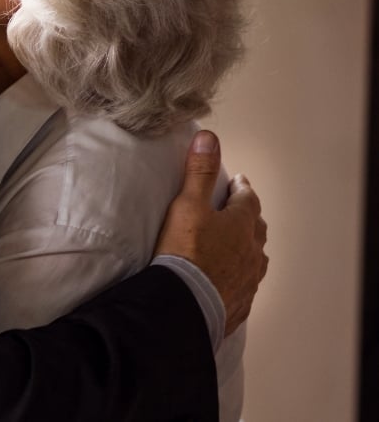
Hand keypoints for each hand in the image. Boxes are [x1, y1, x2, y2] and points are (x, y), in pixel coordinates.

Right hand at [155, 130, 268, 334]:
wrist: (184, 304)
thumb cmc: (186, 252)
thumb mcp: (188, 205)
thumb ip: (199, 171)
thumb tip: (209, 137)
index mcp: (243, 224)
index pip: (248, 198)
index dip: (241, 187)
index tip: (236, 181)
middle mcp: (253, 251)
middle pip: (256, 227)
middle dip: (247, 216)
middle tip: (235, 210)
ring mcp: (249, 279)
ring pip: (255, 257)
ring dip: (247, 248)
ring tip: (234, 245)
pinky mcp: (240, 303)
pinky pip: (244, 285)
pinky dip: (239, 276)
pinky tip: (229, 280)